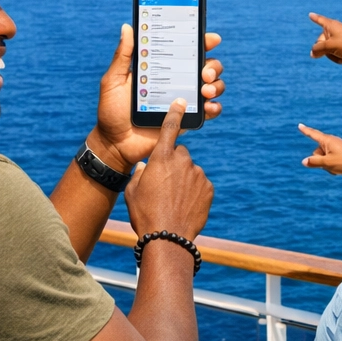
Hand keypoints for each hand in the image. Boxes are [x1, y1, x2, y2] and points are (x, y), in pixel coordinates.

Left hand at [96, 24, 225, 167]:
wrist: (115, 143)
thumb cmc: (111, 110)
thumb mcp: (113, 80)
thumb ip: (122, 56)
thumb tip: (127, 27)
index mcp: (162, 68)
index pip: (186, 50)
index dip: (202, 41)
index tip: (211, 39)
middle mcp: (177, 81)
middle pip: (206, 66)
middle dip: (213, 65)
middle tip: (205, 73)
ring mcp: (184, 100)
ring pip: (213, 86)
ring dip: (217, 85)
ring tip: (206, 90)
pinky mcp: (187, 119)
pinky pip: (209, 111)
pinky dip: (214, 107)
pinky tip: (208, 107)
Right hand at [125, 100, 213, 240]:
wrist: (168, 238)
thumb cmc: (145, 214)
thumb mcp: (133, 191)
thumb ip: (139, 174)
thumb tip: (145, 168)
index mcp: (161, 158)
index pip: (169, 128)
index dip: (174, 113)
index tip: (181, 102)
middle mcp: (182, 161)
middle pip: (179, 154)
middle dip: (173, 164)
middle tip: (164, 185)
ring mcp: (198, 174)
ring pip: (190, 170)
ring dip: (183, 180)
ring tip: (173, 200)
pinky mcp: (209, 188)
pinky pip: (200, 184)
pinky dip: (194, 191)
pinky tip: (184, 205)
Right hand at [298, 124, 341, 177]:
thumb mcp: (327, 163)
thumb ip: (314, 162)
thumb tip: (304, 161)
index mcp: (327, 140)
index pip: (313, 134)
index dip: (305, 130)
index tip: (299, 125)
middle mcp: (331, 142)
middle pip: (317, 152)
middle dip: (319, 160)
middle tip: (330, 163)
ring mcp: (336, 149)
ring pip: (323, 159)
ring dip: (326, 166)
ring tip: (337, 167)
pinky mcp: (340, 155)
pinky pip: (330, 162)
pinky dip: (332, 167)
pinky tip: (339, 171)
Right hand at [309, 12, 341, 71]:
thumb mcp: (329, 46)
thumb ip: (317, 49)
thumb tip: (312, 54)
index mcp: (331, 25)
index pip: (320, 20)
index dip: (315, 18)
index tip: (310, 15)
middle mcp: (334, 31)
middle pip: (320, 41)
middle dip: (323, 49)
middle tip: (332, 49)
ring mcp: (338, 41)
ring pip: (325, 50)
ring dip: (331, 55)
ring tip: (341, 54)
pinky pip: (333, 55)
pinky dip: (337, 58)